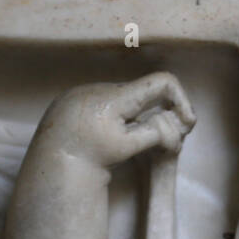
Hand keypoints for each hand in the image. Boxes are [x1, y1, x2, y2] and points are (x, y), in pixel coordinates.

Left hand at [39, 73, 195, 167]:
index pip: (162, 83)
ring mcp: (94, 91)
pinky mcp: (84, 98)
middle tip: (172, 140)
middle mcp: (107, 87)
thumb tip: (176, 125)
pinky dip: (127, 117)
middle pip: (148, 92)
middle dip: (165, 113)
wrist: (52, 156)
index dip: (181, 99)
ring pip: (132, 99)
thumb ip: (154, 132)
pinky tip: (121, 137)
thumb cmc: (89, 153)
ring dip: (145, 116)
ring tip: (144, 142)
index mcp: (119, 96)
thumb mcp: (126, 146)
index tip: (187, 122)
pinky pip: (115, 102)